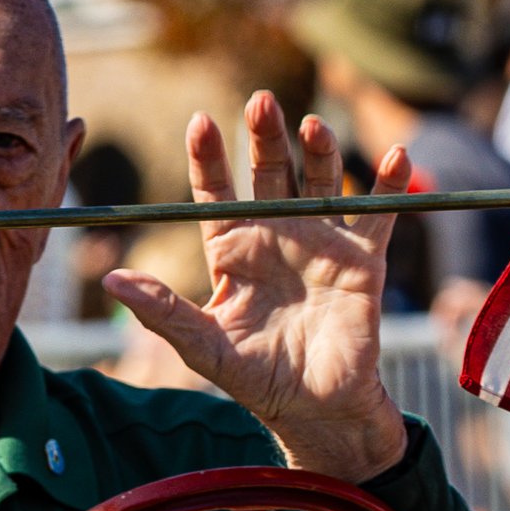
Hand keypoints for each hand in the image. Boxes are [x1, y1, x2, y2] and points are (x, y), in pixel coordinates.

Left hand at [102, 98, 405, 481]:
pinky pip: (379, 214)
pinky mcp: (362, 259)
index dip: (208, 158)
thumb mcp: (204, 346)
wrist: (317, 409)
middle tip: (260, 102)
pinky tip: (397, 156)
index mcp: (234, 249)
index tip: (200, 123)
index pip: (217, 192)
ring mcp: (321, 242)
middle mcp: (276, 235)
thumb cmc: (256, 379)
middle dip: (265, 137)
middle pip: (269, 172)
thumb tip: (112, 281)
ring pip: (320, 181)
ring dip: (318, 151)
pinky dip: (390, 185)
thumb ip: (162, 311)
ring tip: (312, 127)